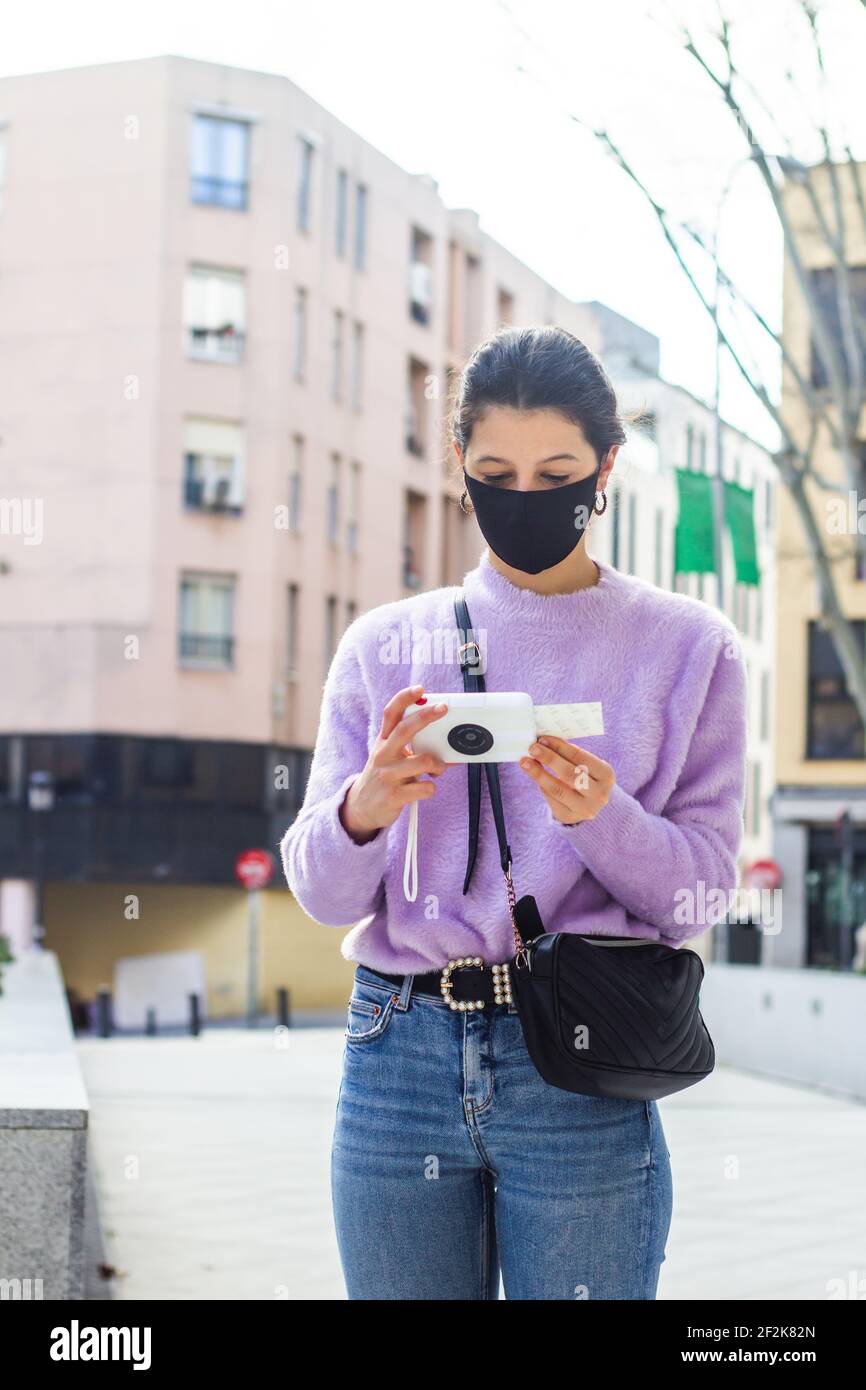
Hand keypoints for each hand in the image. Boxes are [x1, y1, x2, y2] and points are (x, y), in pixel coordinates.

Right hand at [340, 685, 448, 843]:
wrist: (361, 808)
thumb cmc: (384, 777)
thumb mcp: (390, 757)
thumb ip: (414, 748)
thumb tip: (447, 744)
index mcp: (383, 742)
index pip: (391, 713)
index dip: (404, 698)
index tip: (420, 688)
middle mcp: (384, 755)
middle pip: (405, 729)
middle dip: (426, 716)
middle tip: (443, 708)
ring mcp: (388, 775)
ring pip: (423, 761)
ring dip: (438, 764)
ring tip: (438, 769)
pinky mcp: (394, 796)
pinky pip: (424, 788)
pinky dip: (431, 787)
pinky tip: (425, 788)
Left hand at [518, 735, 614, 825]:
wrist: (591, 804)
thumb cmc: (586, 776)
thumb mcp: (587, 766)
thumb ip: (570, 755)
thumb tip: (544, 742)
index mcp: (606, 775)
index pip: (581, 758)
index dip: (560, 747)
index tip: (543, 739)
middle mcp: (599, 794)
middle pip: (569, 774)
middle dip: (549, 759)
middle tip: (533, 748)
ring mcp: (585, 809)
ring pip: (557, 789)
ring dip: (538, 773)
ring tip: (525, 762)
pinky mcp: (570, 817)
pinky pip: (551, 798)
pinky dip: (541, 784)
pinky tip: (534, 774)